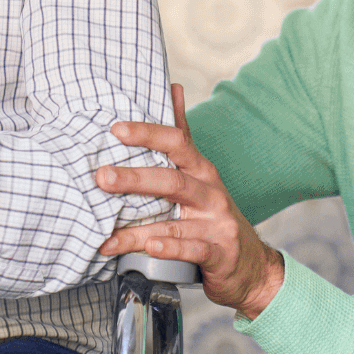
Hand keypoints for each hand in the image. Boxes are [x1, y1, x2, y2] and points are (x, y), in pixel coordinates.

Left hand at [93, 85, 284, 319]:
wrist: (251, 265)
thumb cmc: (215, 216)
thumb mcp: (201, 174)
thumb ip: (183, 136)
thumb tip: (173, 88)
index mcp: (202, 170)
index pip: (177, 142)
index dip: (148, 133)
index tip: (116, 130)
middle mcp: (211, 193)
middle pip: (172, 180)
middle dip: (135, 178)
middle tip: (101, 177)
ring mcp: (217, 224)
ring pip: (175, 222)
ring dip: (136, 230)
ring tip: (106, 235)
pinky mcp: (219, 253)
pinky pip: (193, 249)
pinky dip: (170, 248)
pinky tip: (149, 248)